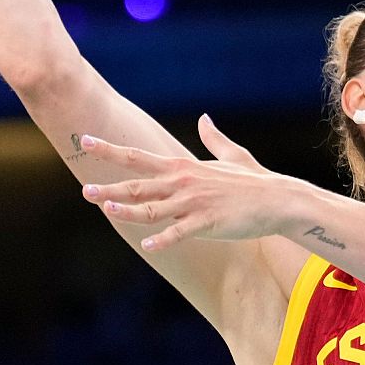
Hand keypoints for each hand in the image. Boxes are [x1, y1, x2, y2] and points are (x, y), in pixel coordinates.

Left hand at [79, 115, 298, 251]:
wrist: (279, 200)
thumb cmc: (255, 180)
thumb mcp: (233, 155)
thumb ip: (214, 138)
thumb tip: (204, 118)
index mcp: (183, 168)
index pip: (138, 157)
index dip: (109, 150)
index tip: (85, 141)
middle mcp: (184, 183)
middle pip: (139, 184)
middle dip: (110, 188)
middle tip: (85, 190)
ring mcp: (194, 203)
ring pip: (153, 208)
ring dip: (128, 210)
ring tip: (104, 210)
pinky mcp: (207, 223)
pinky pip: (179, 233)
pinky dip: (162, 239)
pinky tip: (147, 246)